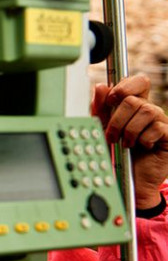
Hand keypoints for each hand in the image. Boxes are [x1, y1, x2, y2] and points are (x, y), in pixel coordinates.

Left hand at [91, 74, 167, 208]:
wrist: (129, 178)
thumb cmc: (118, 153)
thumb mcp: (103, 129)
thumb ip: (100, 109)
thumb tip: (101, 87)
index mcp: (135, 105)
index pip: (138, 82)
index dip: (126, 86)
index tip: (112, 99)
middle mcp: (149, 111)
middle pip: (135, 99)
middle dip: (118, 119)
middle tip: (112, 136)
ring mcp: (161, 122)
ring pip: (146, 110)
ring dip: (130, 130)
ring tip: (126, 143)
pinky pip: (158, 127)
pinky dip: (144, 138)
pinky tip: (142, 146)